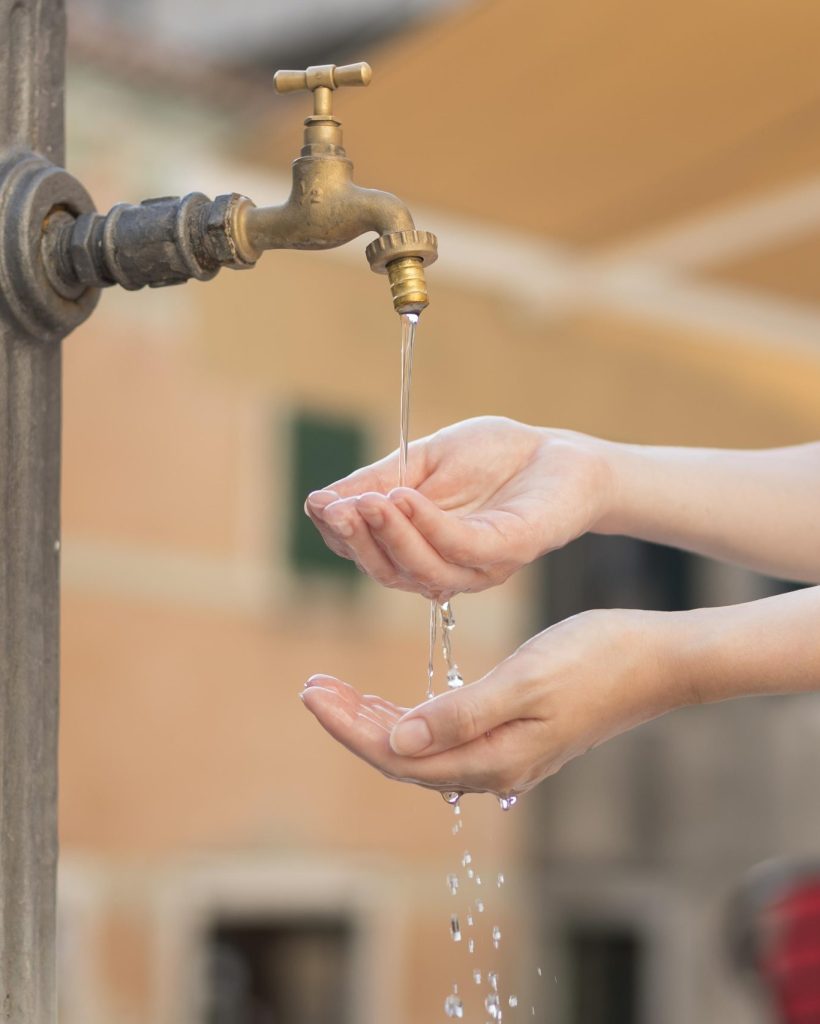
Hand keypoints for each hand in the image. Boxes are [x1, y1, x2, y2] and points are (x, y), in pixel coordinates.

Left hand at [301, 609, 687, 797]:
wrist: (656, 660)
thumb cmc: (596, 659)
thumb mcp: (525, 680)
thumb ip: (461, 715)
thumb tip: (397, 740)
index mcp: (492, 757)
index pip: (398, 753)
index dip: (350, 726)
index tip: (312, 693)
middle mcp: (494, 766)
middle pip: (403, 756)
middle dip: (353, 723)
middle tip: (312, 687)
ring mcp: (505, 754)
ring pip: (421, 747)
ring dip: (376, 721)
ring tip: (337, 692)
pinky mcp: (514, 736)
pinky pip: (445, 736)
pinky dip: (410, 718)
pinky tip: (394, 703)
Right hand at [304, 416, 612, 599]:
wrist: (560, 451)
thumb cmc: (494, 457)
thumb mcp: (422, 462)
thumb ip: (377, 482)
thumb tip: (318, 502)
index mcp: (419, 549)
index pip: (368, 552)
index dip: (340, 533)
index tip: (319, 503)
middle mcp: (445, 568)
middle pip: (388, 571)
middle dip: (357, 541)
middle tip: (334, 509)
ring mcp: (478, 566)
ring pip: (421, 569)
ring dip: (388, 536)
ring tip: (366, 502)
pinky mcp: (509, 551)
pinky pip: (461, 548)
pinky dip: (428, 526)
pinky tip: (405, 498)